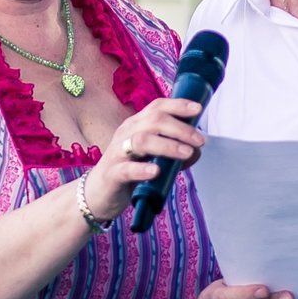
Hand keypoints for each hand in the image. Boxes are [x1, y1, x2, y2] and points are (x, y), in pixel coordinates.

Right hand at [79, 97, 206, 226]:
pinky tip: (156, 172)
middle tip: (199, 141)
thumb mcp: (151, 157)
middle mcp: (126, 134)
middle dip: (180, 128)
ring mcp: (118, 153)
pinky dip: (142, 169)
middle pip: (154, 121)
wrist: (98, 193)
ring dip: (168, 146)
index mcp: (136, 125)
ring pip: (142, 141)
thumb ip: (172, 152)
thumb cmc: (128, 171)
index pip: (157, 107)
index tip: (198, 109)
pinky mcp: (112, 175)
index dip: (178, 105)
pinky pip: (126, 169)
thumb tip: (196, 151)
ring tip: (186, 153)